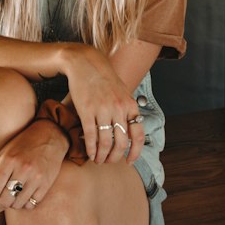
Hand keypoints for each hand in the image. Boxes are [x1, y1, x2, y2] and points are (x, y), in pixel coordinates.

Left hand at [0, 119, 69, 211]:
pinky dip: (24, 204)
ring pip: (17, 204)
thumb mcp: (2, 154)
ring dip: (10, 205)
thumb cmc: (22, 144)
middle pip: (4, 200)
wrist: (50, 136)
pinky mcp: (46, 184)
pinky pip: (31, 204)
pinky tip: (21, 197)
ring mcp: (36, 178)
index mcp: (9, 161)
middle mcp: (23, 170)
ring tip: (8, 198)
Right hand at [62, 45, 145, 165]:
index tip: (129, 161)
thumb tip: (129, 132)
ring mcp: (103, 110)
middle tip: (109, 161)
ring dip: (102, 156)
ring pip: (105, 142)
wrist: (86, 63)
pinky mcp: (87, 110)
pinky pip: (91, 136)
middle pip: (121, 143)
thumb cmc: (104, 79)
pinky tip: (89, 153)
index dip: (135, 152)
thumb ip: (127, 110)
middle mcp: (119, 109)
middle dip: (115, 157)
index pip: (138, 136)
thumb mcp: (122, 93)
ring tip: (98, 160)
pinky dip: (90, 148)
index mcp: (130, 106)